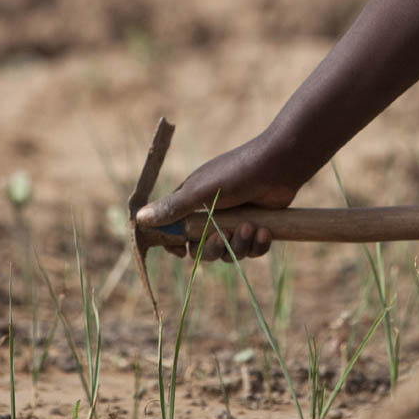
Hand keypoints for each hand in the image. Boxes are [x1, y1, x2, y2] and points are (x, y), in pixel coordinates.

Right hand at [136, 132, 298, 262]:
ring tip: (250, 226)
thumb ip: (173, 207)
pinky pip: (251, 250)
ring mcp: (236, 220)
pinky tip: (265, 230)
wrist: (280, 165)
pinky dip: (258, 245)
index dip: (177, 244)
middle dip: (213, 248)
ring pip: (229, 253)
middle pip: (203, 249)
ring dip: (239, 246)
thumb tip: (139, 219)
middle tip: (223, 236)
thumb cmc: (238, 173)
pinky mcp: (257, 226)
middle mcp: (213, 213)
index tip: (181, 251)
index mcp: (194, 202)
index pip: (176, 231)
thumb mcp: (202, 191)